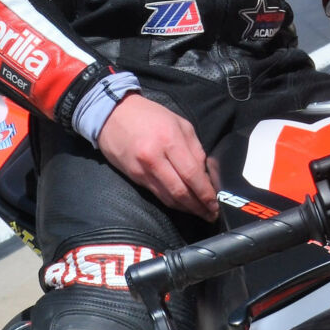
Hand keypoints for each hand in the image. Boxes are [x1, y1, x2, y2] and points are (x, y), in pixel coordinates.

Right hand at [96, 94, 218, 218]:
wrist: (112, 115)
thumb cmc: (150, 115)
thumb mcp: (180, 123)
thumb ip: (195, 148)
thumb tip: (205, 174)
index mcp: (170, 140)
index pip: (192, 174)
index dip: (205, 193)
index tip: (216, 204)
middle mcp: (155, 158)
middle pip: (180, 191)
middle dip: (198, 206)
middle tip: (211, 214)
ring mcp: (142, 170)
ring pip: (168, 197)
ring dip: (186, 208)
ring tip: (200, 213)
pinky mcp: (134, 177)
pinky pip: (157, 194)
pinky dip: (172, 202)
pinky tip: (182, 205)